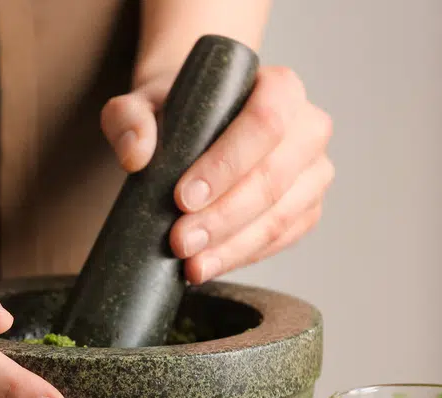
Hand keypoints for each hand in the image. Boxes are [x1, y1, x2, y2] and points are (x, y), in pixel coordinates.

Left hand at [102, 65, 333, 282]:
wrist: (195, 126)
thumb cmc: (177, 112)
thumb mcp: (142, 103)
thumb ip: (129, 118)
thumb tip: (136, 155)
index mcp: (280, 88)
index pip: (265, 122)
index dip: (226, 165)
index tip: (182, 197)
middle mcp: (308, 128)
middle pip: (274, 177)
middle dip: (223, 217)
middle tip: (180, 241)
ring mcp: (313, 171)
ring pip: (281, 216)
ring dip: (233, 246)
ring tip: (191, 264)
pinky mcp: (307, 208)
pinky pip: (282, 239)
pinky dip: (243, 256)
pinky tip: (209, 264)